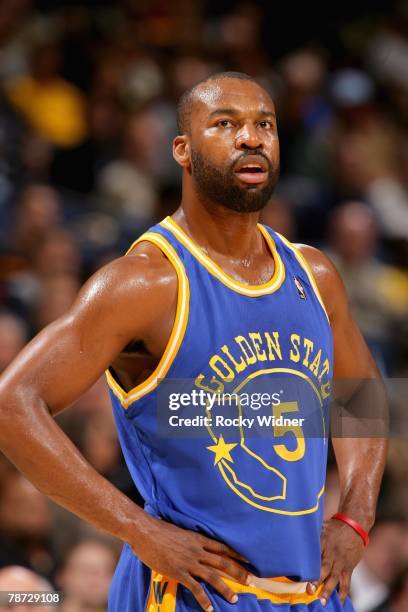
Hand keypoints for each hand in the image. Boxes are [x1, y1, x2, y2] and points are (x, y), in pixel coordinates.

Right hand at [132, 514, 252, 610]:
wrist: (146, 532)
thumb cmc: (160, 530)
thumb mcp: (180, 531)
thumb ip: (190, 540)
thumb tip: (196, 544)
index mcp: (198, 539)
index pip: (223, 547)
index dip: (237, 554)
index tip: (249, 560)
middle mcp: (197, 550)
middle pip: (223, 562)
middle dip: (238, 572)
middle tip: (251, 580)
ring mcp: (189, 562)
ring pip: (213, 576)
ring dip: (225, 589)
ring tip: (234, 599)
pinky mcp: (179, 572)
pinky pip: (195, 588)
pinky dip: (204, 599)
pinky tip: (210, 608)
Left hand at [307, 518, 364, 605]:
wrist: (354, 525)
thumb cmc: (334, 526)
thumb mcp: (321, 527)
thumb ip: (311, 536)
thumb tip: (295, 540)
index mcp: (324, 541)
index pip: (315, 553)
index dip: (309, 564)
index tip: (302, 572)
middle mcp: (333, 553)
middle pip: (325, 567)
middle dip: (317, 579)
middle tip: (310, 590)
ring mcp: (341, 561)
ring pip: (335, 577)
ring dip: (329, 589)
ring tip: (323, 601)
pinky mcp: (349, 567)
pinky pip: (346, 582)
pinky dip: (343, 592)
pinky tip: (339, 601)